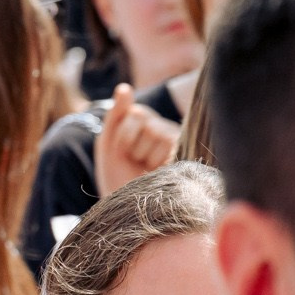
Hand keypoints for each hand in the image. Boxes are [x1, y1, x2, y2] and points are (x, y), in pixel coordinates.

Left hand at [92, 83, 179, 197]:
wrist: (125, 207)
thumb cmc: (116, 174)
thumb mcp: (108, 143)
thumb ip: (116, 114)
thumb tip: (124, 87)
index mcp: (145, 121)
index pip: (137, 113)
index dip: (123, 136)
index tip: (122, 152)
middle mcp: (164, 129)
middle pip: (148, 124)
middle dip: (133, 147)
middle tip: (134, 163)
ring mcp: (178, 144)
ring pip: (160, 136)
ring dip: (145, 157)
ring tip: (145, 169)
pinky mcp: (187, 159)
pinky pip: (172, 152)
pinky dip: (157, 167)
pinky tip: (156, 174)